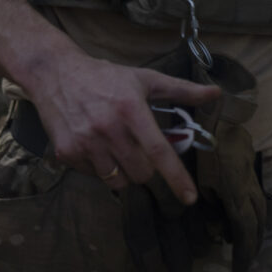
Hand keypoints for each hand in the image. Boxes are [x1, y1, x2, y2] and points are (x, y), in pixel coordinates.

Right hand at [25, 46, 218, 204]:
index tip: (190, 198)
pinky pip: (95, 176)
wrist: (55, 73)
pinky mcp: (67, 153)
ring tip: (115, 147)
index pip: (159, 152)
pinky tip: (94, 144)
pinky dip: (100, 167)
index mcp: (131, 110)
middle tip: (137, 148)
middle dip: (146, 168)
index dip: (177, 178)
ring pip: (118, 181)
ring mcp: (86, 143)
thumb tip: (216, 93)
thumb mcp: (144, 78)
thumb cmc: (106, 77)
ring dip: (123, 171)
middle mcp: (108, 129)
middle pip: (141, 173)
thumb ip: (181, 89)